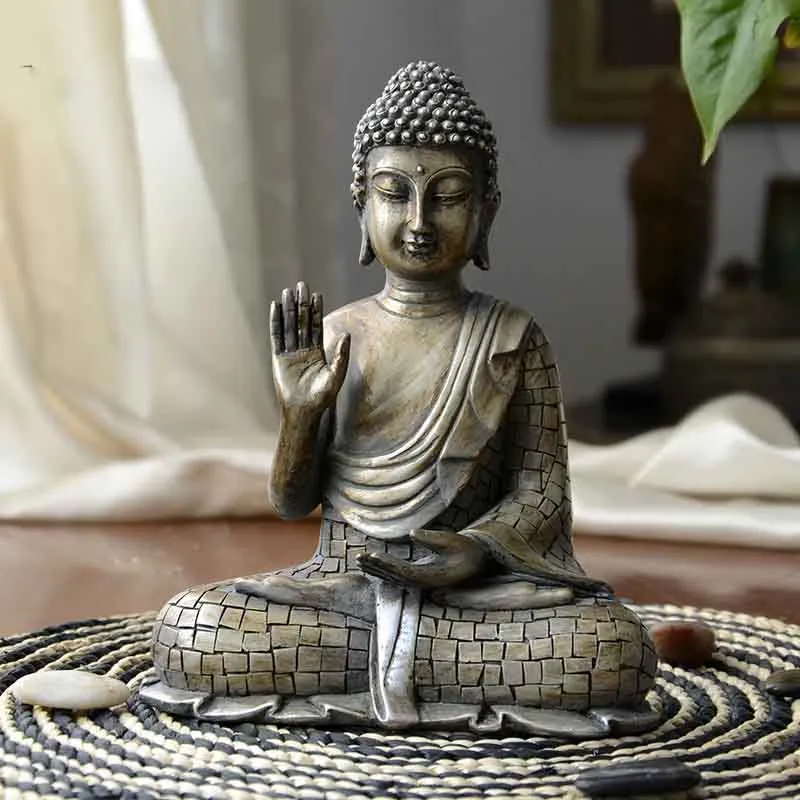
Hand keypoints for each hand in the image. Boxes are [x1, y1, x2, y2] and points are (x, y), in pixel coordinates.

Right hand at [271, 282, 349, 416]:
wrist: (303, 410)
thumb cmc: (321, 397)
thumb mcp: (336, 375)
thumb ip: (341, 355)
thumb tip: (346, 334)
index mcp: (317, 352)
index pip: (316, 326)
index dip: (316, 310)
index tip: (316, 294)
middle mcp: (303, 350)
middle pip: (302, 322)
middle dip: (302, 304)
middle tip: (301, 285)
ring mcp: (290, 353)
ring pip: (289, 326)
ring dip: (289, 309)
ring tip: (288, 291)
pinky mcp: (278, 358)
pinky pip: (277, 336)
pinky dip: (276, 322)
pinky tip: (276, 308)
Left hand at [357, 529, 485, 588]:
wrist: (478, 563)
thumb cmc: (467, 550)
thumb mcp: (454, 540)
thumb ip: (433, 538)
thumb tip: (411, 533)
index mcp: (433, 576)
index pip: (405, 572)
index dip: (388, 564)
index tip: (373, 555)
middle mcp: (425, 583)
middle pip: (395, 577)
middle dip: (376, 567)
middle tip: (359, 557)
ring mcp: (421, 582)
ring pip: (394, 578)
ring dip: (376, 569)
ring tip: (359, 559)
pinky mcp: (419, 578)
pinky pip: (398, 576)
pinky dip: (383, 570)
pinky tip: (371, 562)